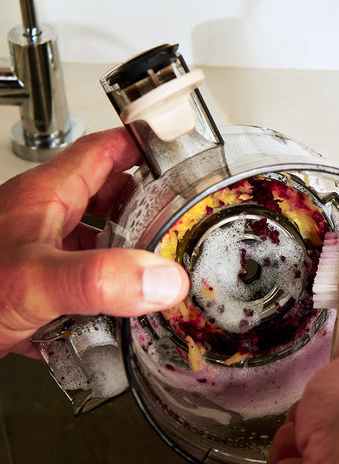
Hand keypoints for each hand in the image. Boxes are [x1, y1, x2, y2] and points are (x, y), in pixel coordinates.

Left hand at [0, 129, 189, 358]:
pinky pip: (79, 282)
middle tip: (177, 221)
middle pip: (106, 195)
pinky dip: (102, 295)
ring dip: (126, 254)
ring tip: (156, 271)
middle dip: (146, 205)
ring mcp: (38, 254)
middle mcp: (43, 220)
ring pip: (94, 240)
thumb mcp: (34, 279)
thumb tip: (161, 279)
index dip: (144, 145)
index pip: (104, 150)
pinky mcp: (33, 289)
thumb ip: (99, 278)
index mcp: (47, 197)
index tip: (179, 150)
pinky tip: (113, 318)